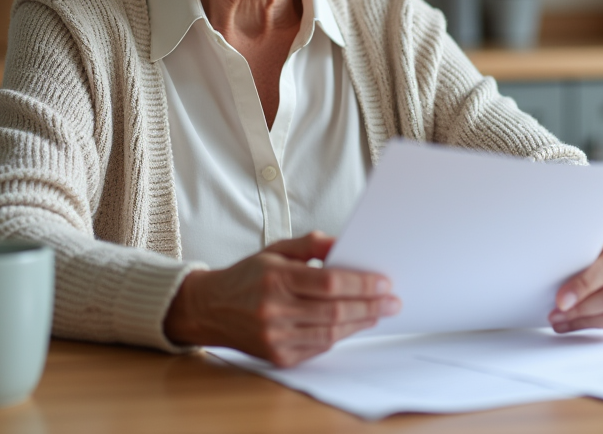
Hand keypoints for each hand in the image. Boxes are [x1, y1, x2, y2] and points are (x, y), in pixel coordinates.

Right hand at [164, 231, 400, 366]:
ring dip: (361, 322)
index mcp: (275, 277)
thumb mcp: (275, 249)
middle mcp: (274, 309)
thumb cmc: (247, 276)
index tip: (384, 281)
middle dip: (370, 306)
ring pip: (330, 332)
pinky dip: (340, 335)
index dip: (361, 284)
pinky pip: (319, 347)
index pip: (329, 283)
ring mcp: (275, 337)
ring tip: (379, 312)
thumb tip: (344, 244)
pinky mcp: (278, 356)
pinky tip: (354, 324)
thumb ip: (311, 244)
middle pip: (335, 310)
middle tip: (392, 301)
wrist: (210, 308)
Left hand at [549, 233, 602, 333]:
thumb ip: (581, 258)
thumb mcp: (595, 244)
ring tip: (561, 321)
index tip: (561, 300)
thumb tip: (551, 277)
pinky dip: (593, 326)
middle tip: (556, 314)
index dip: (584, 285)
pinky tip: (574, 324)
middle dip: (580, 309)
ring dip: (584, 322)